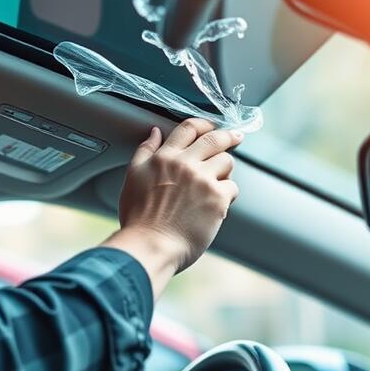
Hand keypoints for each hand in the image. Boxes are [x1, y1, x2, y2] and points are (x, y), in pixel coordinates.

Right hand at [104, 118, 242, 291]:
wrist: (150, 246)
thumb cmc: (139, 219)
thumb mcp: (133, 177)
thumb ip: (145, 151)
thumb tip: (155, 132)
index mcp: (164, 157)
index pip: (189, 128)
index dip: (204, 124)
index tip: (212, 127)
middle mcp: (185, 165)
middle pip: (215, 139)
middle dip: (229, 136)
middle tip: (236, 137)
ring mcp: (203, 181)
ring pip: (227, 161)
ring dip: (225, 170)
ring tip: (217, 181)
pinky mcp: (217, 199)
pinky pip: (232, 187)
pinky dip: (227, 194)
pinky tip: (217, 203)